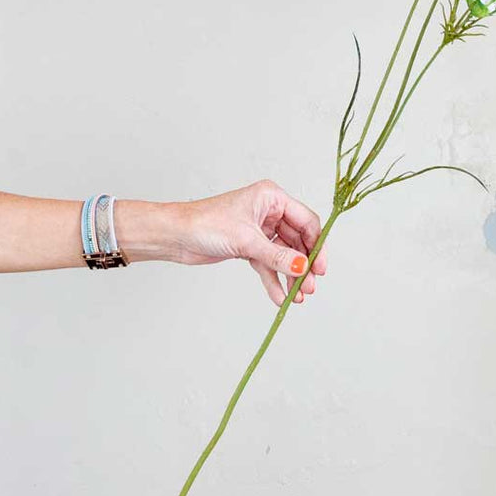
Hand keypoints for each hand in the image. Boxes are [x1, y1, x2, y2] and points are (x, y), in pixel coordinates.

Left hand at [160, 180, 327, 304]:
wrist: (176, 236)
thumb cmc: (205, 224)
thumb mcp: (247, 241)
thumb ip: (277, 256)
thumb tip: (302, 267)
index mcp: (271, 198)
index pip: (306, 221)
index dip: (316, 245)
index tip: (319, 268)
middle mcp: (268, 212)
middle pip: (298, 241)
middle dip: (303, 265)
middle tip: (308, 288)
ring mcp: (259, 230)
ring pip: (284, 255)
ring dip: (290, 275)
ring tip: (297, 297)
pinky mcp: (249, 246)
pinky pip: (268, 264)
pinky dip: (274, 280)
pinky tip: (279, 297)